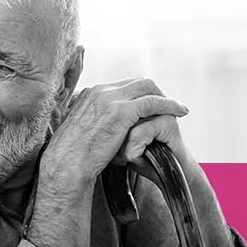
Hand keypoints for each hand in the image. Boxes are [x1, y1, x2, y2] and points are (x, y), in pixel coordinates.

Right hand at [42, 78, 188, 186]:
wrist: (66, 164)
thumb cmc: (71, 155)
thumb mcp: (80, 130)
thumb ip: (92, 121)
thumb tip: (100, 125)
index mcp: (89, 94)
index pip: (122, 86)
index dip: (140, 94)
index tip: (150, 106)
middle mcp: (99, 92)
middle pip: (137, 82)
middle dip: (155, 92)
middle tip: (167, 106)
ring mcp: (110, 99)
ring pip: (147, 87)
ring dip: (165, 96)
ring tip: (177, 109)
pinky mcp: (122, 111)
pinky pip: (153, 102)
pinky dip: (169, 105)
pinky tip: (179, 111)